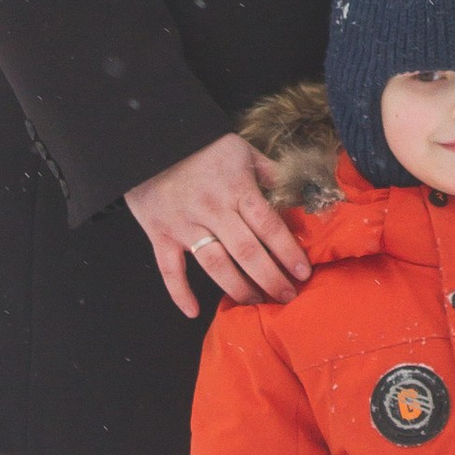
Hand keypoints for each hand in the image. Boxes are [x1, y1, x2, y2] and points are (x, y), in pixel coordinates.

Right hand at [127, 131, 312, 319]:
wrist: (151, 142)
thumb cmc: (202, 147)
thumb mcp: (241, 151)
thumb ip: (269, 173)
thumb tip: (297, 194)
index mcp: (236, 189)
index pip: (268, 226)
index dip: (288, 251)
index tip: (303, 273)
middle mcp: (213, 210)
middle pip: (247, 252)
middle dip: (271, 278)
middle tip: (287, 296)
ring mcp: (185, 225)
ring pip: (215, 265)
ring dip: (239, 289)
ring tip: (257, 303)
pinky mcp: (160, 234)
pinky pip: (169, 269)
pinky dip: (179, 292)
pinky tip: (193, 311)